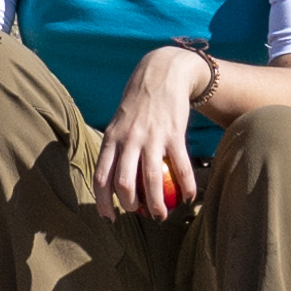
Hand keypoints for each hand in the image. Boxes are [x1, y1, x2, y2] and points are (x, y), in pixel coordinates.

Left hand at [87, 60, 206, 218]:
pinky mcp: (174, 134)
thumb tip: (113, 182)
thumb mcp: (118, 122)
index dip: (103, 201)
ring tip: (162, 215)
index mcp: (111, 138)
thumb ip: (116, 148)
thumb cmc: (138, 103)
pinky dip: (186, 186)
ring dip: (157, 204)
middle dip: (130, 206)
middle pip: (124, 183)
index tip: (109, 217)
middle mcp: (128, 139)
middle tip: (140, 214)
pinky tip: (188, 198)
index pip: (101, 177)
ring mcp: (152, 137)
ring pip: (152, 180)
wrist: (162, 73)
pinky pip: (181, 166)